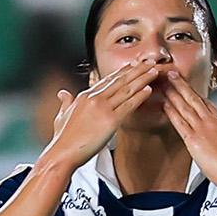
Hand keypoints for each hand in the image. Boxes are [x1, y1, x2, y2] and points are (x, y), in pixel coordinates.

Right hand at [44, 63, 161, 170]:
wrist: (62, 153)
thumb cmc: (63, 139)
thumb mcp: (62, 115)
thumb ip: (66, 102)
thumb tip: (63, 93)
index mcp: (84, 96)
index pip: (107, 80)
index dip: (122, 72)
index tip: (133, 65)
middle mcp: (94, 98)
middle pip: (120, 80)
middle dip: (136, 70)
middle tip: (149, 62)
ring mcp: (103, 108)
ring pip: (126, 90)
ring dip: (142, 79)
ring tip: (154, 71)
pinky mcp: (110, 121)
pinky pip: (128, 106)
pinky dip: (140, 96)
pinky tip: (149, 89)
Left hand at [161, 72, 216, 189]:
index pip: (205, 102)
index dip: (194, 93)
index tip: (187, 85)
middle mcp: (211, 120)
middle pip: (194, 98)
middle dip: (181, 85)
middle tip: (171, 74)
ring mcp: (202, 128)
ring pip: (185, 106)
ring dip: (173, 94)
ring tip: (164, 84)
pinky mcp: (194, 139)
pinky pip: (180, 122)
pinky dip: (171, 112)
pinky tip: (164, 104)